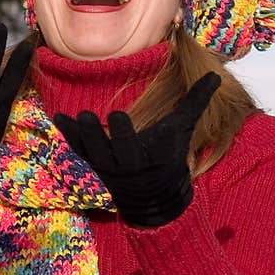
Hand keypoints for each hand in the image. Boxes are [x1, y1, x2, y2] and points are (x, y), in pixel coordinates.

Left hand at [52, 72, 219, 227]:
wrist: (154, 197)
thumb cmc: (168, 155)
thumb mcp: (182, 130)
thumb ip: (195, 102)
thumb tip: (215, 76)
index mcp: (152, 159)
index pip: (143, 147)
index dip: (131, 134)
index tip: (123, 117)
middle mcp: (127, 169)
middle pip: (113, 153)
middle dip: (104, 137)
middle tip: (88, 116)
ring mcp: (107, 173)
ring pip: (91, 156)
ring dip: (79, 138)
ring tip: (68, 117)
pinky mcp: (92, 173)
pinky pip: (77, 157)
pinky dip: (67, 141)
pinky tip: (59, 121)